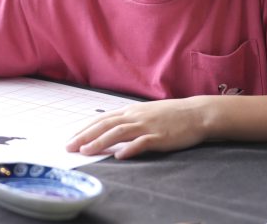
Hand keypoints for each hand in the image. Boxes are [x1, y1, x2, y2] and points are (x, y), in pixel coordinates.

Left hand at [65, 99, 207, 158]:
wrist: (196, 113)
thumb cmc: (171, 115)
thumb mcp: (145, 113)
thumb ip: (128, 120)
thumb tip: (110, 128)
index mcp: (131, 111)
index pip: (102, 120)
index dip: (85, 129)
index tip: (71, 139)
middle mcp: (135, 116)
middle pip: (105, 125)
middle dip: (85, 136)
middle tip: (70, 147)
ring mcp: (147, 125)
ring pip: (119, 132)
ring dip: (100, 142)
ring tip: (86, 151)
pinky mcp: (160, 136)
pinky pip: (142, 142)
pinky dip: (130, 149)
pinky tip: (119, 156)